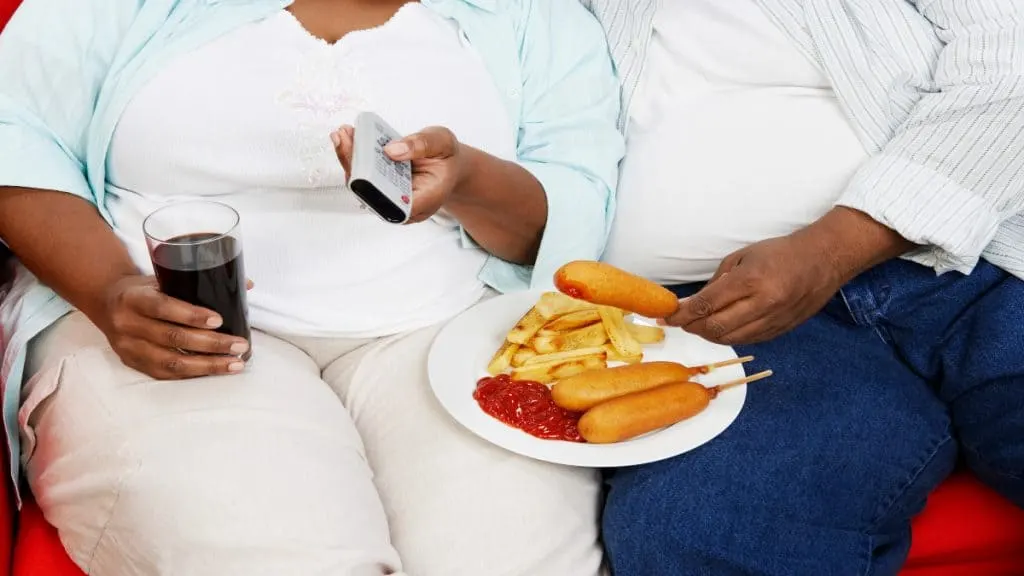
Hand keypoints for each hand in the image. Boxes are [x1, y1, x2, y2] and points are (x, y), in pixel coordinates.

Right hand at [90, 275, 251, 379]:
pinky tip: (216, 371)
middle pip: (172, 339)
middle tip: (239, 345)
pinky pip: (166, 375)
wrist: (106, 302)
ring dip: (208, 365)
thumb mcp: (162, 278)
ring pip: (171, 363)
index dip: (191, 316)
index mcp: (133, 298)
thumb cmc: (144, 289)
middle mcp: (127, 324)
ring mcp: (128, 348)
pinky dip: (194, 374)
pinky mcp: (133, 364)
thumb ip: (197, 282)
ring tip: (235, 363)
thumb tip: (246, 284)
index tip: (219, 320)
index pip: (162, 308)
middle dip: (211, 344)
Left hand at [332, 125, 464, 222]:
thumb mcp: (442, 143)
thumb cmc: (447, 158)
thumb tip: (391, 150)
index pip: (390, 200)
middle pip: (370, 193)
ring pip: (362, 186)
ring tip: (343, 134)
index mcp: (423, 201)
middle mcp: (403, 207)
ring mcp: (390, 200)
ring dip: (350, 159)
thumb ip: (421, 145)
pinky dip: (355, 158)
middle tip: (343, 137)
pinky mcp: (381, 190)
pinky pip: (363, 178)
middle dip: (353, 164)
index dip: (371, 184)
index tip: (359, 160)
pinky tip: (349, 139)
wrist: (448, 166)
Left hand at [662, 232, 842, 344]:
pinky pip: (748, 341)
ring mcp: (774, 320)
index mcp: (750, 280)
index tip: (667, 316)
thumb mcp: (742, 257)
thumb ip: (717, 281)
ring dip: (709, 335)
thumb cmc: (780, 253)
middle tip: (681, 322)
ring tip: (698, 326)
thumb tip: (694, 303)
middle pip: (715, 327)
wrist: (823, 260)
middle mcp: (762, 303)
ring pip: (730, 338)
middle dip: (692, 327)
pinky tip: (720, 329)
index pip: (706, 304)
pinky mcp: (781, 330)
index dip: (682, 314)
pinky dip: (729, 337)